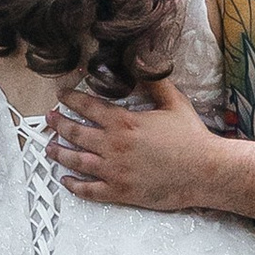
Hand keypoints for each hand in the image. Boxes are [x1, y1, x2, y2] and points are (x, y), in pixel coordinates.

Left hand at [45, 77, 232, 214]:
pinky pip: (89, 190)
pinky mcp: (120, 192)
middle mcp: (114, 146)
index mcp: (124, 122)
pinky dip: (74, 185)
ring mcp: (114, 171)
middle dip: (58, 124)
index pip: (88, 107)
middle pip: (75, 133)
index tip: (61, 95)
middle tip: (49, 119)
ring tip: (49, 148)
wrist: (205, 171)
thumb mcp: (173, 102)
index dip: (70, 99)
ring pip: (76, 161)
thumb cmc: (191, 137)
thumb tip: (139, 63)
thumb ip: (153, 82)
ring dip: (59, 153)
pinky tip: (66, 180)